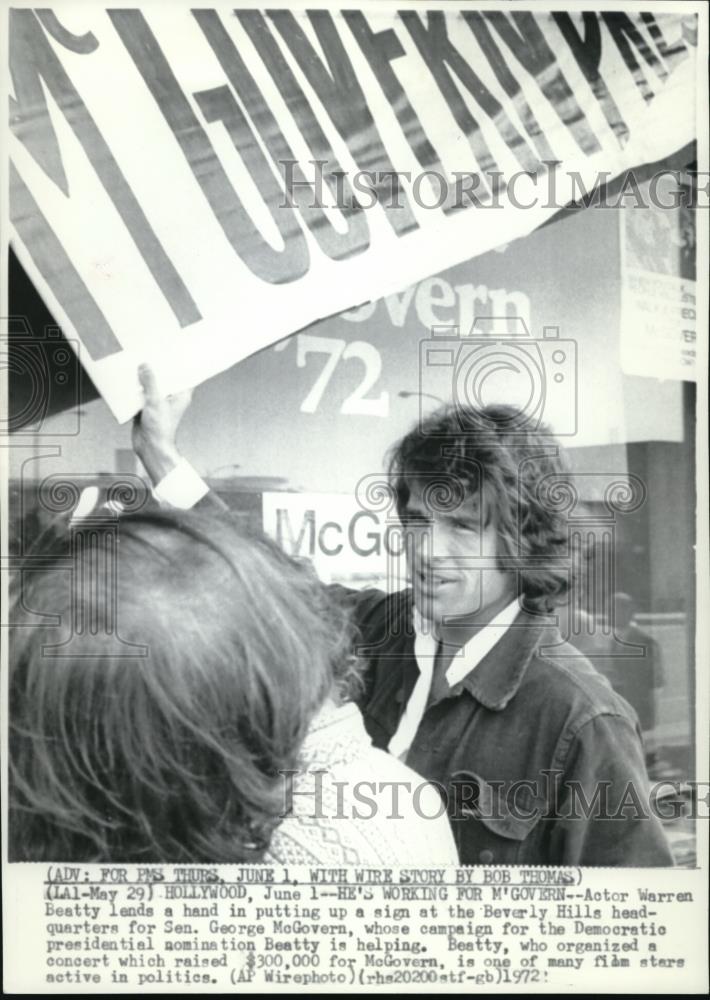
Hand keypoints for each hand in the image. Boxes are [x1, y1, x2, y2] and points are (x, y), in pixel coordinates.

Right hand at [132, 365, 192, 484]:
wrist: (149, 447)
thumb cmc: (160, 429)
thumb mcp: (156, 402)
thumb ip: (151, 383)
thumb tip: (145, 367)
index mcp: (181, 395)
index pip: (184, 375)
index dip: (180, 364)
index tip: (175, 350)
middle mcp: (172, 397)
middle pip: (165, 378)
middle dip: (158, 368)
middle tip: (151, 353)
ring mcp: (159, 402)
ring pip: (152, 385)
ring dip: (144, 378)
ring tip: (138, 362)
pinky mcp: (146, 407)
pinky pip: (141, 393)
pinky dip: (136, 388)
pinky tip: (129, 378)